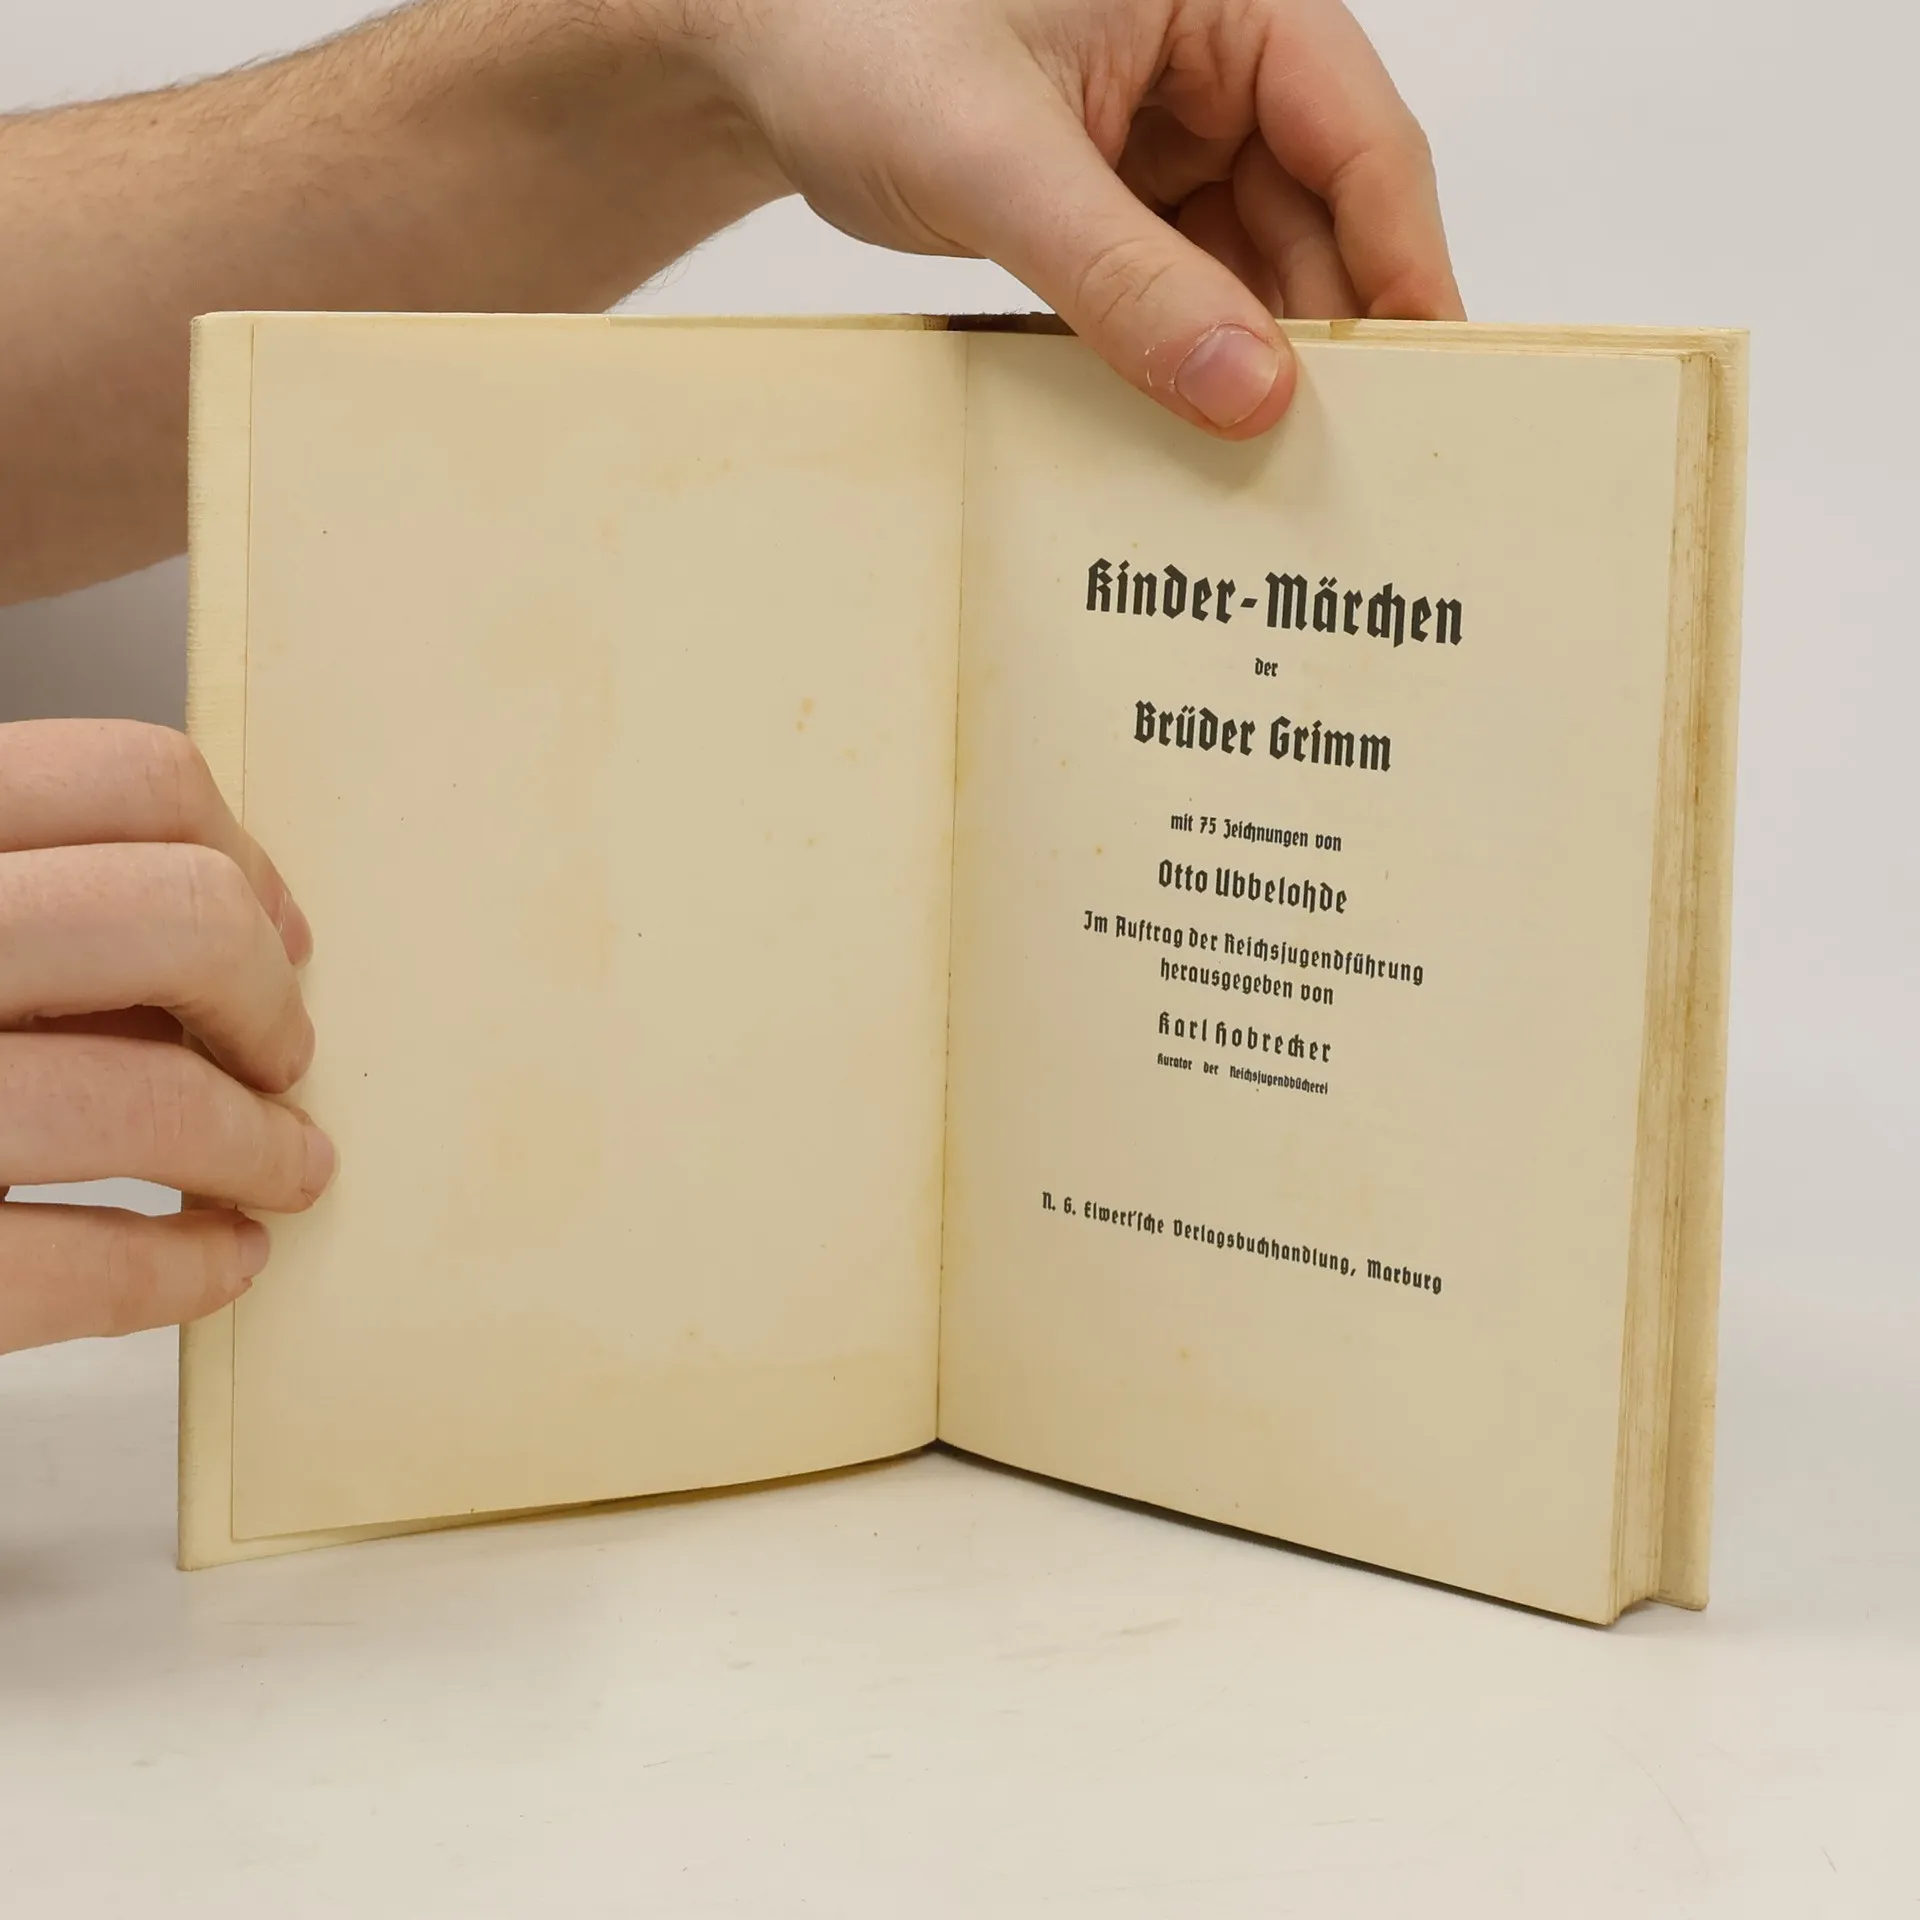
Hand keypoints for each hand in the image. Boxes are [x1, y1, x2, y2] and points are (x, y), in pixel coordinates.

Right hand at [0, 722, 334, 1354]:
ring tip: (284, 1172)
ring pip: (146, 1098)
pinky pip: (73, 1267)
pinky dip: (183, 1270)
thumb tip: (240, 930)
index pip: (124, 781)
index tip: (278, 937)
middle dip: (264, 999)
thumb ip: (15, 906)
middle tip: (278, 1058)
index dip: (241, 861)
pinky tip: (219, 1262)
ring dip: (255, 1146)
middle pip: (175, 916)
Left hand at [696, 0, 1463, 434]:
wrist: (752, 55)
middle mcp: (1215, 61)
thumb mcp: (996, 158)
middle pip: (1320, 213)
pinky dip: (1182, 353)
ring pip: (1253, 263)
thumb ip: (1125, 277)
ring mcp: (1169, 133)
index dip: (1403, 262)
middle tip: (1342, 462)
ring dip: (1249, 359)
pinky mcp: (1119, 197)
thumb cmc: (857, 35)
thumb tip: (1250, 393)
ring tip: (1261, 470)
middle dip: (1324, 334)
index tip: (1429, 379)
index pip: (1361, 133)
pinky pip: (1182, 285)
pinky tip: (1184, 429)